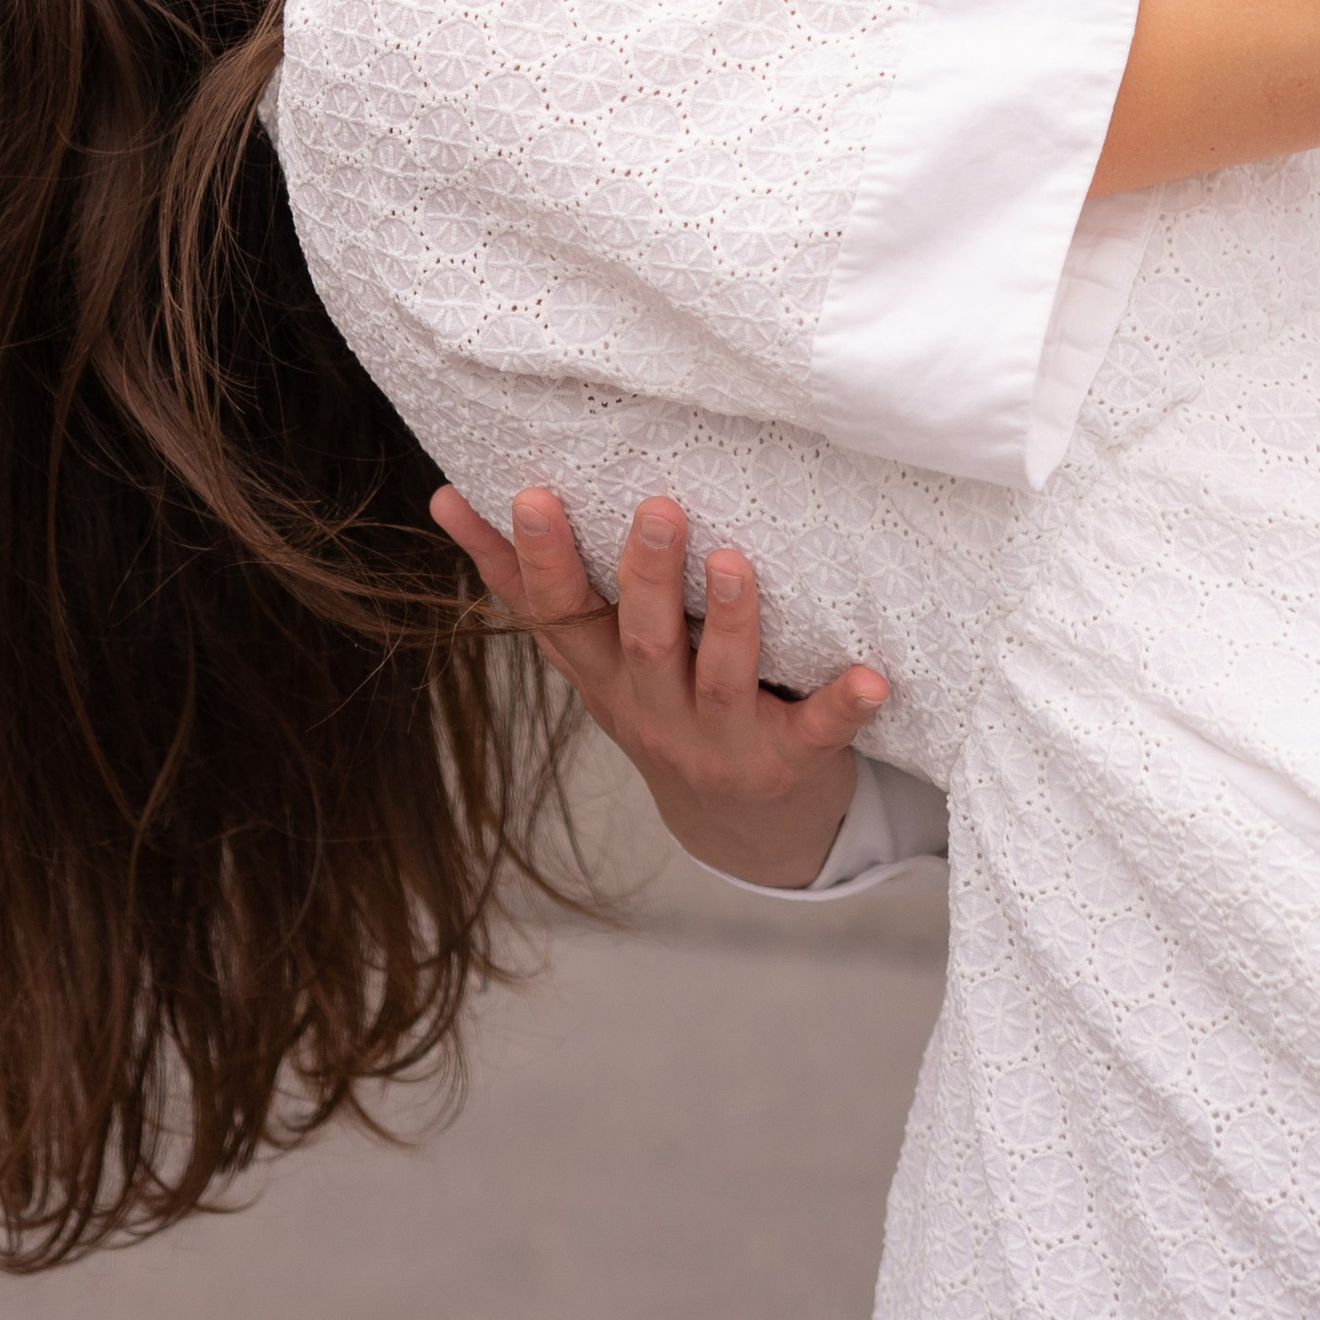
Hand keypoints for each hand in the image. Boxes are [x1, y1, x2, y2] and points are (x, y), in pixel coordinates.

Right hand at [430, 483, 888, 889]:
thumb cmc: (661, 702)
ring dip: (729, 622)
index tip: (530, 494)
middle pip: (643, 643)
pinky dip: (844, 704)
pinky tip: (873, 676)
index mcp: (603, 677)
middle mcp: (652, 713)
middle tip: (658, 506)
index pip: (559, 615)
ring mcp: (720, 742)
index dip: (539, 559)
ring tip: (733, 561)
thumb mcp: (591, 657)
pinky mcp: (788, 762)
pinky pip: (817, 731)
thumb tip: (446, 496)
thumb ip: (530, 583)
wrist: (742, 826)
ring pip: (719, 679)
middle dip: (646, 576)